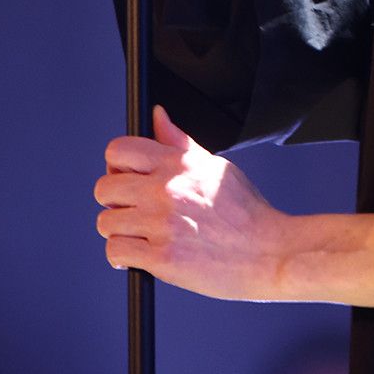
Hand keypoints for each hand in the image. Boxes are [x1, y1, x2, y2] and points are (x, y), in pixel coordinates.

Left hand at [95, 104, 288, 301]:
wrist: (269, 253)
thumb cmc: (247, 214)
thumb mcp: (215, 167)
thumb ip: (179, 143)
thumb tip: (158, 116)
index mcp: (178, 163)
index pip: (118, 150)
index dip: (116, 166)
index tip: (125, 178)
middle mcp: (166, 189)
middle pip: (104, 188)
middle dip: (115, 202)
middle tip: (134, 211)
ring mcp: (162, 223)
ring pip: (106, 223)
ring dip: (120, 232)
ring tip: (142, 236)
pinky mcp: (161, 257)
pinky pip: (115, 251)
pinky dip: (123, 257)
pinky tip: (141, 255)